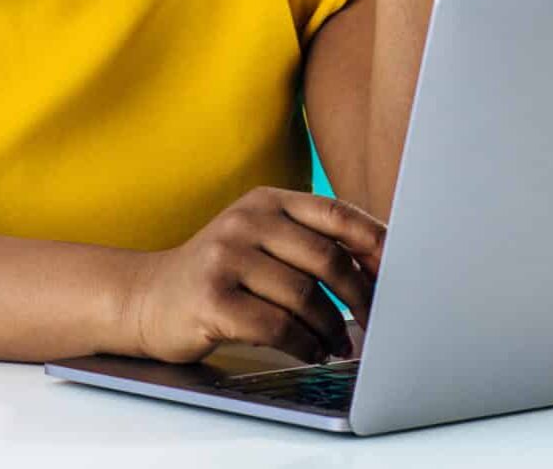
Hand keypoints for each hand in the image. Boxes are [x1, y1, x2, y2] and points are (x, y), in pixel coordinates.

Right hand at [121, 186, 386, 364]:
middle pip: (327, 258)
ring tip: (336, 344)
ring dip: (331, 329)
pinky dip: (302, 345)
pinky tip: (308, 351)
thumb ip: (308, 243)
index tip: (403, 271)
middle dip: (361, 298)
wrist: (149, 297)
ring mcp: (226, 256)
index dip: (375, 242)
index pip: (335, 213)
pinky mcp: (213, 297)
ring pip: (304, 296)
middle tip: (374, 324)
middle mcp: (246, 220)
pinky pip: (277, 326)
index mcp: (266, 200)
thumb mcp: (259, 240)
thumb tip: (378, 267)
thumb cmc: (220, 274)